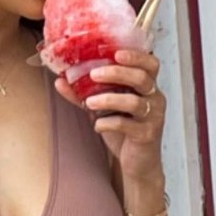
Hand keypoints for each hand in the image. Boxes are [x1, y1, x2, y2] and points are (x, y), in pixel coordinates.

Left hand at [56, 45, 165, 178]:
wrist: (137, 162)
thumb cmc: (124, 130)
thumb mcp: (103, 108)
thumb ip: (84, 93)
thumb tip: (60, 80)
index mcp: (147, 86)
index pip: (150, 64)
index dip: (136, 56)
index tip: (115, 52)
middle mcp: (154, 98)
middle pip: (142, 78)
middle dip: (117, 73)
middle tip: (94, 74)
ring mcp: (153, 117)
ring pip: (134, 101)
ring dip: (109, 99)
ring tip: (89, 102)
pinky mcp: (147, 135)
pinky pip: (127, 125)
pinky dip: (108, 123)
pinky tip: (97, 125)